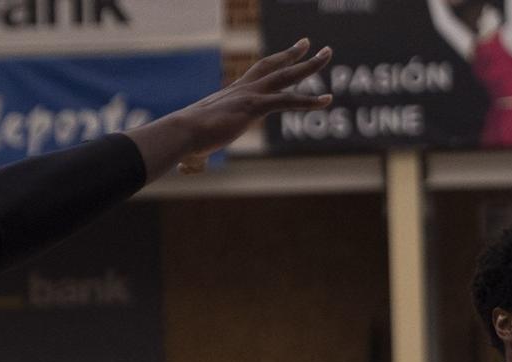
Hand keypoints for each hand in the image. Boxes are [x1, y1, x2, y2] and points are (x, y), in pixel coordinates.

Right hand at [135, 40, 333, 175]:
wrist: (183, 133)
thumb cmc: (186, 141)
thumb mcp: (198, 144)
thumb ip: (198, 154)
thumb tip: (186, 168)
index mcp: (233, 95)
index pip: (257, 73)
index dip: (273, 63)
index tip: (283, 56)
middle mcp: (243, 89)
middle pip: (274, 66)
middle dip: (293, 54)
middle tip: (309, 43)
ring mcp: (250, 95)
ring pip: (286, 75)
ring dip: (309, 65)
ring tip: (327, 54)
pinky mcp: (254, 107)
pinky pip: (288, 100)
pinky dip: (309, 100)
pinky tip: (327, 99)